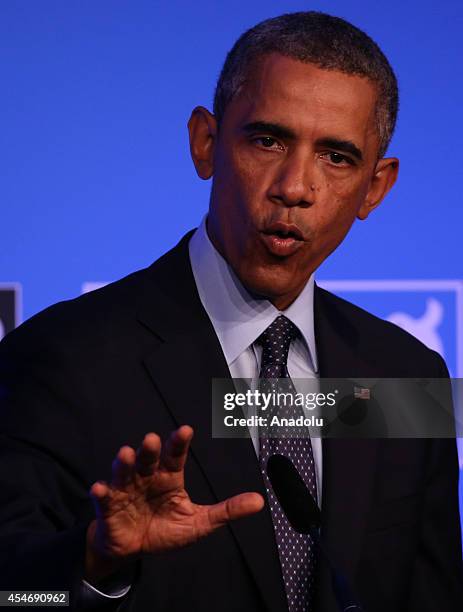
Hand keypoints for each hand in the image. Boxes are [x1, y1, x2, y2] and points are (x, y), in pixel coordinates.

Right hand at [85, 426, 263, 580]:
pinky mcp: (109, 506)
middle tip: (153, 439)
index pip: (176, 456)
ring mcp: (126, 490)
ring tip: (125, 454)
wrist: (133, 549)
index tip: (186, 430)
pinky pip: (104, 497)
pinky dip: (101, 492)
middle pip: (149, 459)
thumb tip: (260, 501)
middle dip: (151, 449)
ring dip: (124, 463)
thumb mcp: (199, 522)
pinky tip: (99, 488)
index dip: (180, 443)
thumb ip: (227, 510)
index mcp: (170, 478)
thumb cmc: (165, 529)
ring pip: (125, 471)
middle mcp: (148, 477)